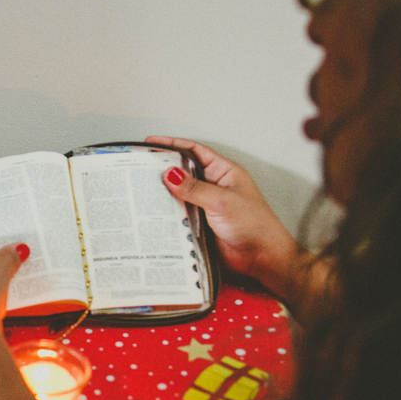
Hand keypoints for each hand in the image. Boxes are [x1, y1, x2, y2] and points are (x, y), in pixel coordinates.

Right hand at [147, 135, 304, 288]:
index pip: (195, 151)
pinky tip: (153, 213)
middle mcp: (214, 186)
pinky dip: (167, 213)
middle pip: (184, 172)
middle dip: (163, 168)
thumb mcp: (221, 201)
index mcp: (224, 172)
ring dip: (163, 193)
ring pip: (180, 194)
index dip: (172, 144)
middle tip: (140, 167)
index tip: (151, 142)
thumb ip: (194, 188)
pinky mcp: (201, 224)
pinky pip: (180, 214)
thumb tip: (170, 174)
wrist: (261, 257)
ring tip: (141, 189)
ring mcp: (207, 205)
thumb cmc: (253, 225)